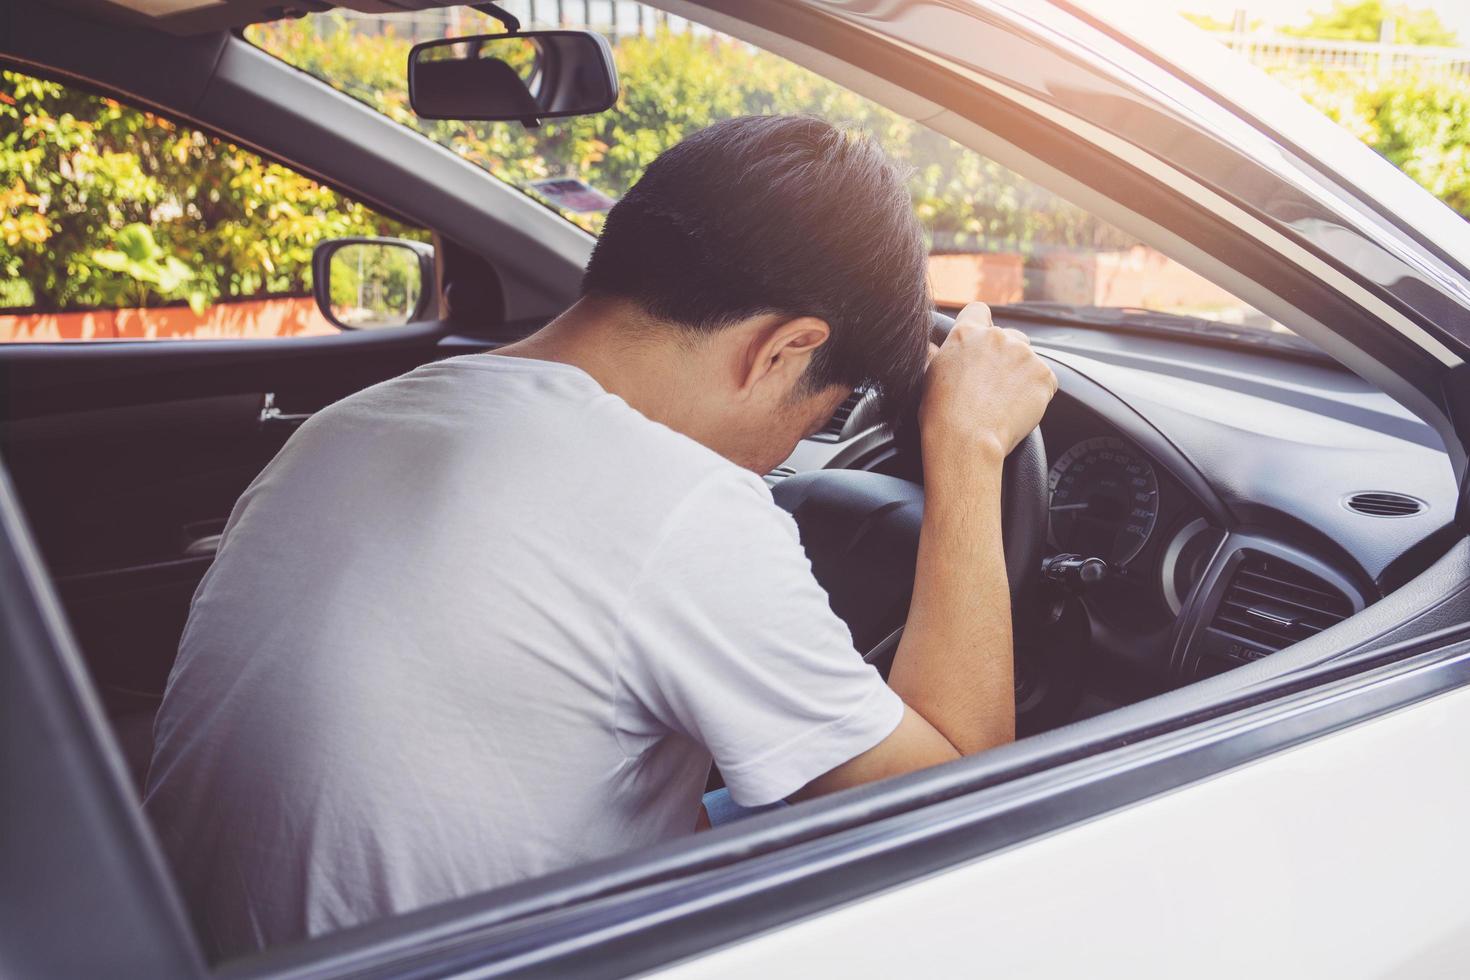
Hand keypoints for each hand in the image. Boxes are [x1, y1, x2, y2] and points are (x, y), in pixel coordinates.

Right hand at [919, 302, 1056, 466]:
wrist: (966, 440)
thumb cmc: (941, 415)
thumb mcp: (928, 376)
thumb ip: (935, 354)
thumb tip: (931, 346)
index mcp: (966, 333)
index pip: (979, 311)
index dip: (982, 326)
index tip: (983, 345)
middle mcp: (996, 337)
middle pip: (1011, 336)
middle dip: (1006, 356)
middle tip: (994, 385)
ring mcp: (1023, 354)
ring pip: (1028, 360)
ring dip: (1022, 375)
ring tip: (1005, 402)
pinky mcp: (1043, 375)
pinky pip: (1045, 381)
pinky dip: (1037, 394)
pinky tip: (1018, 410)